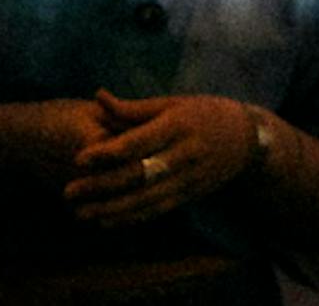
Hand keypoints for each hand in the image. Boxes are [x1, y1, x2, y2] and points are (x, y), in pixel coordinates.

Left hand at [61, 91, 258, 226]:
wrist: (249, 140)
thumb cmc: (203, 114)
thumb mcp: (172, 103)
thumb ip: (133, 108)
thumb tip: (98, 96)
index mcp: (177, 127)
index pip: (139, 143)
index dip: (108, 152)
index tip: (79, 159)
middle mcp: (184, 155)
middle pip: (139, 175)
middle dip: (102, 187)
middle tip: (69, 193)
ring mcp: (190, 179)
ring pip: (147, 199)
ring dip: (112, 209)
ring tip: (81, 214)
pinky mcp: (192, 195)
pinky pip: (159, 209)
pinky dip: (133, 218)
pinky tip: (107, 222)